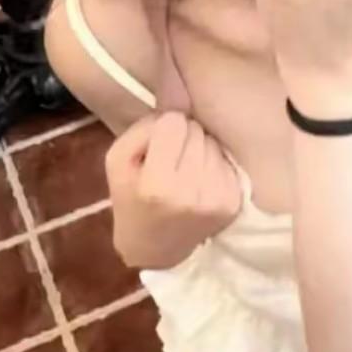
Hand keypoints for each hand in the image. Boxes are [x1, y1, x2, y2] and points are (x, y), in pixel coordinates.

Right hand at [105, 112, 241, 269]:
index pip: (174, 123)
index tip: (157, 147)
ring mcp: (216, 200)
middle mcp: (191, 193)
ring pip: (214, 144)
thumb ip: (144, 127)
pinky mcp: (233, 203)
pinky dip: (214, 166)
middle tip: (171, 161)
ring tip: (185, 172)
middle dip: (184, 139)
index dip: (163, 129)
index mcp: (157, 185)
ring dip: (201, 151)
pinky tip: (200, 182)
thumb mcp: (118, 160)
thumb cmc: (131, 198)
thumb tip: (179, 105)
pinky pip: (228, 161)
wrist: (154, 246)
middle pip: (197, 131)